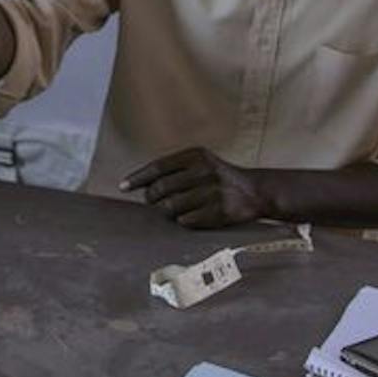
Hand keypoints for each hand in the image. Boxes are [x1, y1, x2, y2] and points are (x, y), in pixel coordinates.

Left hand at [121, 148, 270, 228]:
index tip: (123, 187)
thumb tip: (138, 185)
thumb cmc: (217, 177)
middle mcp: (204, 171)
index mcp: (195, 155)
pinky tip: (188, 216)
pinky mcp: (220, 211)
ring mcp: (213, 192)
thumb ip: (172, 169)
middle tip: (152, 201)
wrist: (255, 190)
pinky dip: (182, 220)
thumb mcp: (199, 162)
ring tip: (171, 209)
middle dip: (151, 198)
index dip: (137, 178)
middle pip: (161, 189)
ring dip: (166, 211)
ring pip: (171, 207)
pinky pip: (186, 220)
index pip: (158, 167)